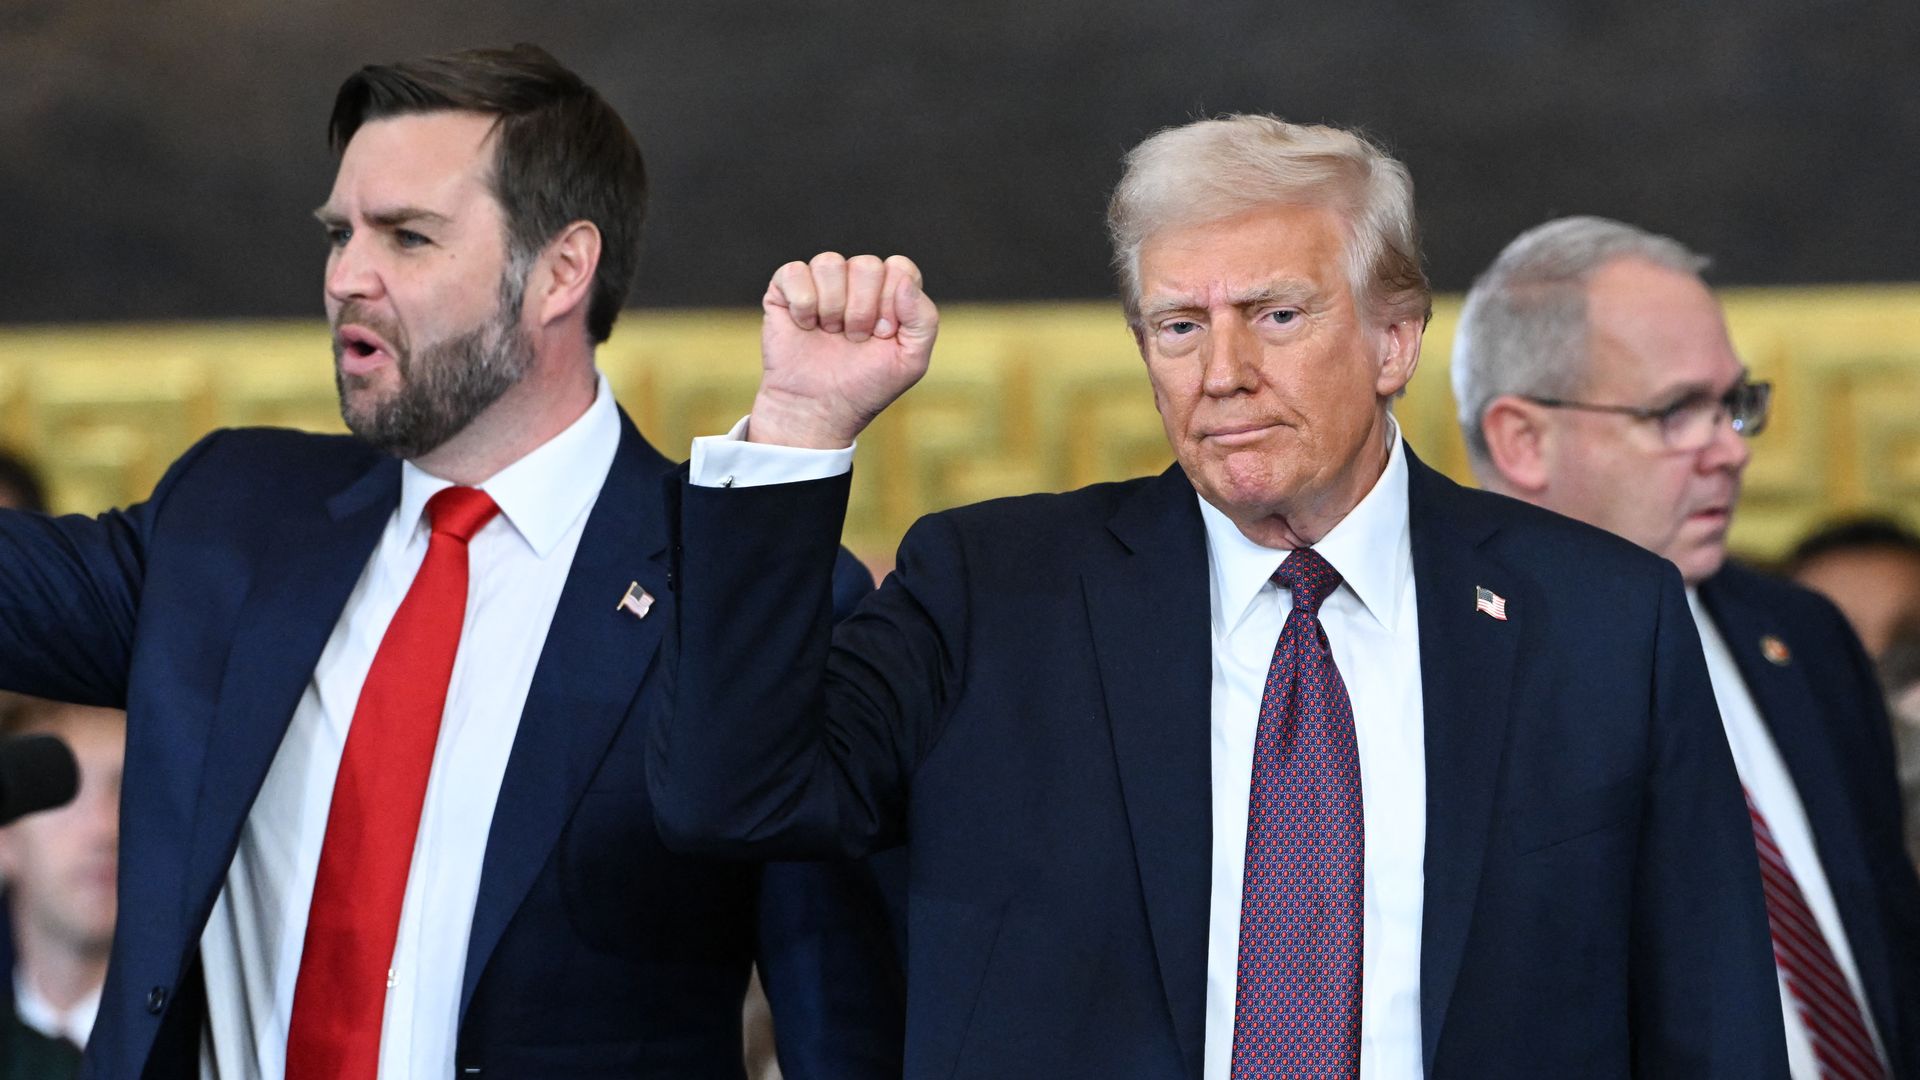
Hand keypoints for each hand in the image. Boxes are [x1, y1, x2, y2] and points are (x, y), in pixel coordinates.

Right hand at [750, 253, 937, 447]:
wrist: (819, 410)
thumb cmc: (865, 385)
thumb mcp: (911, 361)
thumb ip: (924, 319)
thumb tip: (904, 282)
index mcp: (889, 291)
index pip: (900, 268)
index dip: (892, 302)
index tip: (883, 335)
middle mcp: (856, 281)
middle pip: (866, 265)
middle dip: (862, 310)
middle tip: (855, 339)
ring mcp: (821, 282)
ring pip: (830, 263)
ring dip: (832, 307)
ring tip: (831, 334)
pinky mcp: (786, 289)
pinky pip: (795, 272)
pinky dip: (803, 305)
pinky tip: (805, 326)